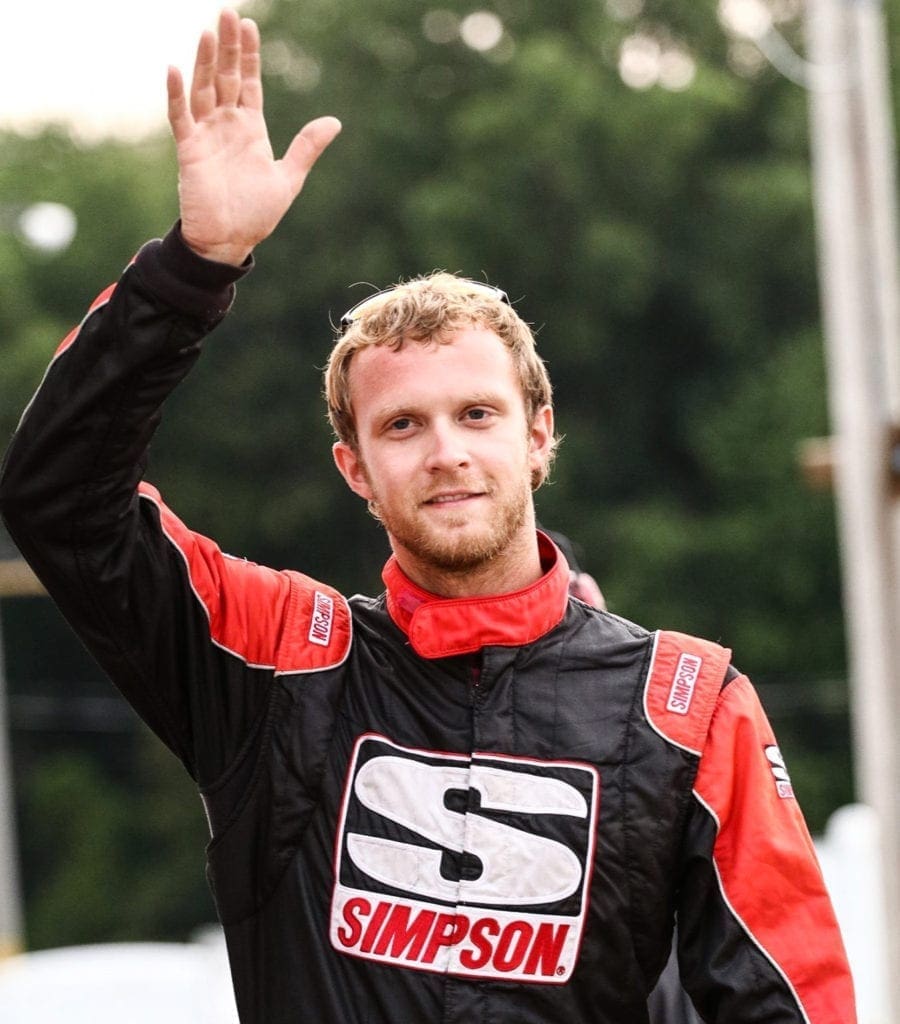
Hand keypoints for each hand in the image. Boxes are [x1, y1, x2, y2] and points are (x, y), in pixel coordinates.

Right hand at [167, 8, 340, 265]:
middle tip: (228, 12)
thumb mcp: (288, 178)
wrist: (230, 241)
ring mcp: (206, 135)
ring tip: (207, 31)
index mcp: (251, 130)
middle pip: (225, 77)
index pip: (248, 83)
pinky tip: (175, 69)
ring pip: (204, 89)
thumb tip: (334, 122)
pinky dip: (177, 95)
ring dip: (204, 61)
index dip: (248, 55)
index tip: (249, 25)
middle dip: (227, 46)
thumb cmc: (256, 214)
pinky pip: (181, 117)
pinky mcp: (189, 151)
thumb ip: (306, 148)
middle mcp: (226, 126)